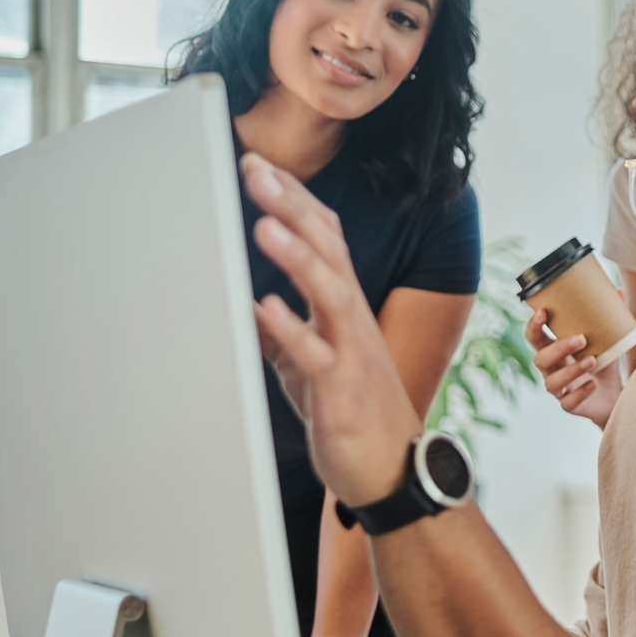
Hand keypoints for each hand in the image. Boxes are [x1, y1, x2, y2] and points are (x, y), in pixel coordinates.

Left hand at [244, 152, 421, 506]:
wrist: (392, 469)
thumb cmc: (351, 412)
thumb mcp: (307, 363)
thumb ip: (280, 330)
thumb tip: (243, 301)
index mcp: (343, 307)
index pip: (324, 237)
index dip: (294, 200)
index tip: (260, 167)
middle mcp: (352, 318)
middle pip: (327, 248)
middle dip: (291, 207)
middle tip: (255, 170)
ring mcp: (351, 350)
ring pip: (328, 290)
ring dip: (295, 256)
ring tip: (262, 225)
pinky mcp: (342, 389)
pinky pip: (316, 354)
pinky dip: (291, 328)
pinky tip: (266, 307)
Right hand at [528, 308, 622, 428]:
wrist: (615, 395)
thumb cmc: (604, 363)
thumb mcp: (607, 339)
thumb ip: (608, 317)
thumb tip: (618, 290)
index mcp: (554, 349)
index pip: (534, 337)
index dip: (534, 326)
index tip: (543, 312)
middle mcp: (551, 369)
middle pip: (541, 359)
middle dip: (558, 348)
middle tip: (581, 338)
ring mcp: (559, 389)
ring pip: (553, 382)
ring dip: (571, 370)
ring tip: (593, 360)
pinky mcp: (569, 405)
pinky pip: (567, 402)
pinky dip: (580, 392)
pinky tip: (592, 385)